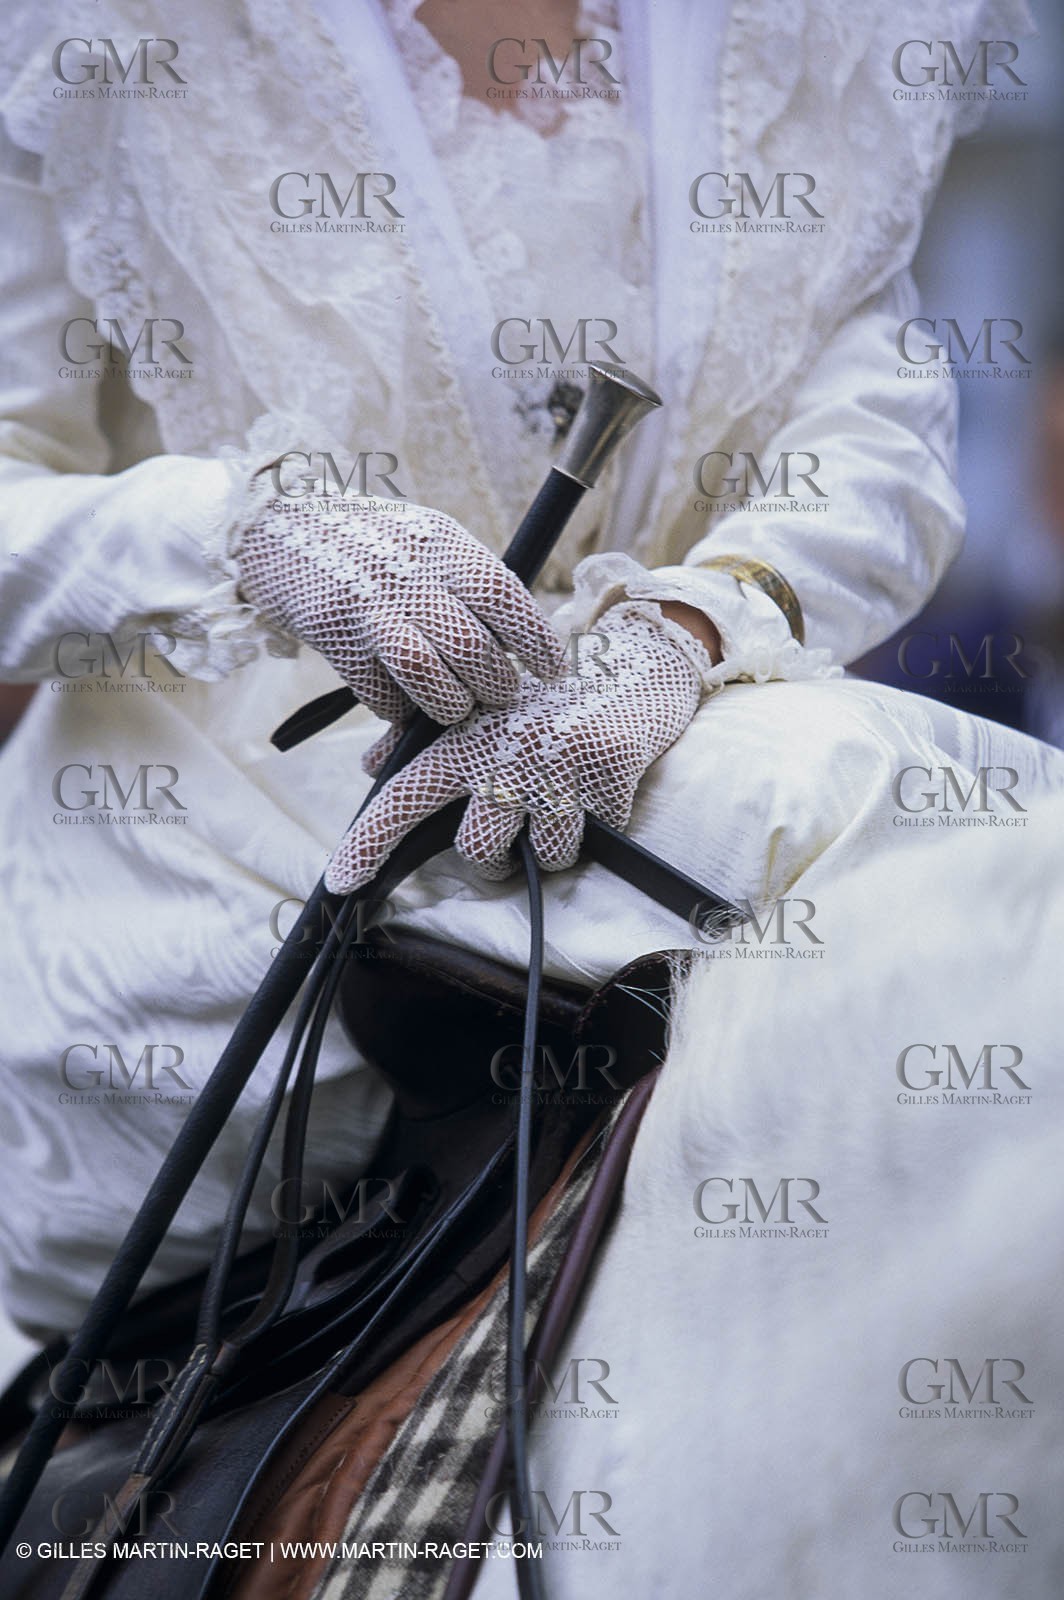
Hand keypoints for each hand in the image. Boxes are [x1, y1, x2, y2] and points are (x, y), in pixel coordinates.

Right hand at [235, 497, 564, 726]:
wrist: (280, 527)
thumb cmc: (373, 545)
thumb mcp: (426, 540)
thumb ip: (467, 584)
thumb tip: (520, 644)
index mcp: (441, 543)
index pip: (501, 593)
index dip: (534, 637)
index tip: (554, 670)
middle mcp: (406, 571)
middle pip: (469, 644)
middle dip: (495, 684)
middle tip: (500, 696)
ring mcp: (366, 605)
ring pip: (426, 672)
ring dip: (450, 703)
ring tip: (457, 707)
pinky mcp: (333, 637)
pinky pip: (380, 692)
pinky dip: (398, 709)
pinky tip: (403, 699)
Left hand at [326, 601, 702, 890]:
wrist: (636, 663)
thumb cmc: (550, 696)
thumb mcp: (486, 707)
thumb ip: (424, 737)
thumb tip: (369, 765)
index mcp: (469, 735)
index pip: (407, 794)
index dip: (370, 841)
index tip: (340, 881)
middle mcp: (507, 752)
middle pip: (479, 850)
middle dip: (497, 854)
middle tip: (514, 826)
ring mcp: (560, 769)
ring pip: (540, 856)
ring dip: (548, 847)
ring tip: (558, 807)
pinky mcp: (608, 781)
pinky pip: (591, 842)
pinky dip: (593, 830)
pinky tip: (595, 793)